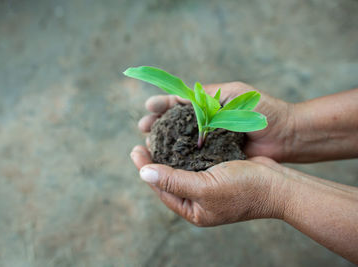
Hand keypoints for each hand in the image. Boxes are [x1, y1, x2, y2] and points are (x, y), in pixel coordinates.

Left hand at [130, 145, 286, 225]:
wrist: (279, 185)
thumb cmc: (244, 189)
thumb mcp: (205, 188)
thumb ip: (174, 180)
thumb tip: (143, 173)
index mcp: (192, 209)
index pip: (161, 188)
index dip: (146, 169)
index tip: (135, 150)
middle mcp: (198, 198)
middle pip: (169, 178)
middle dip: (155, 160)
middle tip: (143, 141)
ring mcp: (207, 184)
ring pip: (181, 167)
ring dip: (169, 152)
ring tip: (157, 137)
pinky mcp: (217, 171)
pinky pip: (195, 159)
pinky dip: (186, 148)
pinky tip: (179, 136)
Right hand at [138, 82, 294, 161]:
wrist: (288, 135)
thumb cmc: (264, 110)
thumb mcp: (235, 95)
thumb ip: (208, 96)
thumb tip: (178, 98)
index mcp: (210, 103)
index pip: (179, 102)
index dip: (163, 104)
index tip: (149, 107)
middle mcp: (207, 121)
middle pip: (175, 122)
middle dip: (157, 123)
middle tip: (143, 128)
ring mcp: (211, 140)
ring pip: (181, 140)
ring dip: (164, 141)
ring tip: (148, 143)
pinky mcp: (217, 157)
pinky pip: (194, 157)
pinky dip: (180, 158)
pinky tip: (167, 161)